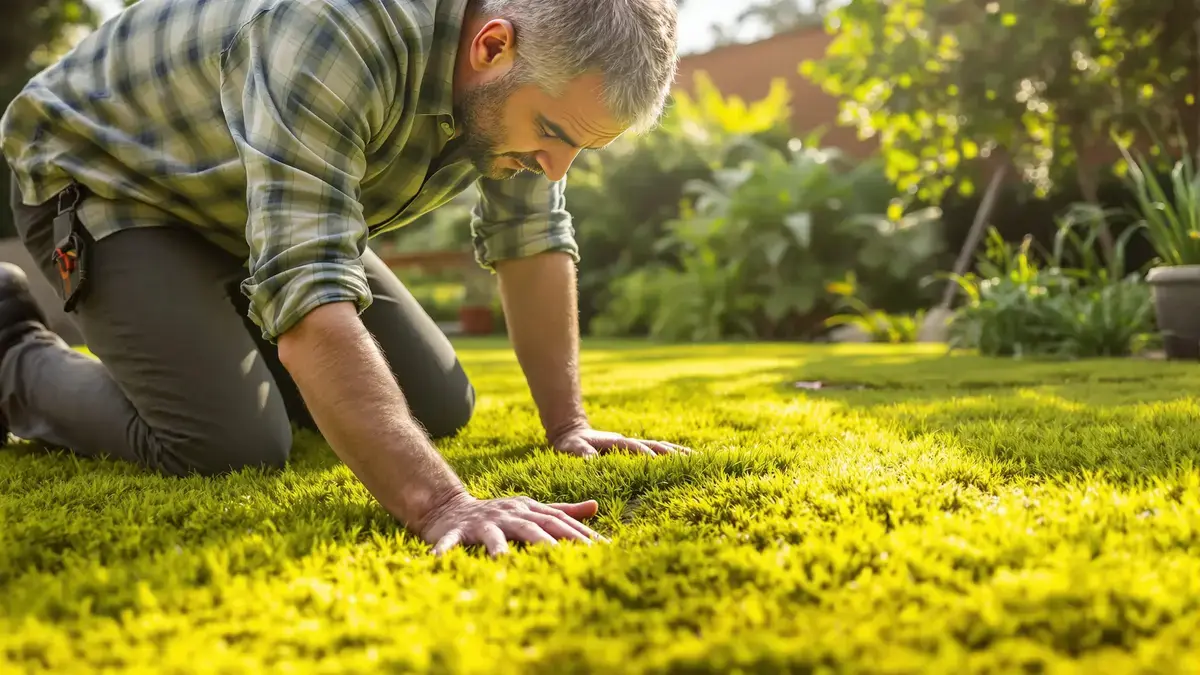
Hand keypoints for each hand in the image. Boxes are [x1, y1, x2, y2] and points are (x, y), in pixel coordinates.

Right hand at [419, 492, 606, 556]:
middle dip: (552, 542)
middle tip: (571, 557)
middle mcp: (507, 514)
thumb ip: (562, 510)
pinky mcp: (456, 531)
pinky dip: (444, 549)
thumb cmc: (498, 515)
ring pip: (493, 535)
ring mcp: (482, 522)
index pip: (557, 521)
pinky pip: (450, 541)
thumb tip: (595, 507)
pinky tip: (438, 560)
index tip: (603, 549)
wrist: (451, 508)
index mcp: (527, 510)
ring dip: (498, 547)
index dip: (580, 533)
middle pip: (531, 527)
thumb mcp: (530, 510)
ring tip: (503, 561)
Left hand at [550, 425, 693, 457]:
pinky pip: (658, 453)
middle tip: (694, 461)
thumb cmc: (570, 445)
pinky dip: (674, 455)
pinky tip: (688, 461)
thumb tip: (593, 462)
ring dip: (679, 453)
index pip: (635, 449)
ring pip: (661, 448)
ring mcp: (635, 446)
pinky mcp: (637, 452)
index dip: (646, 455)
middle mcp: (630, 442)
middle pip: (656, 446)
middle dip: (673, 453)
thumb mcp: (571, 449)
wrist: (572, 433)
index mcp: (616, 443)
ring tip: (700, 459)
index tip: (660, 463)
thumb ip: (582, 454)